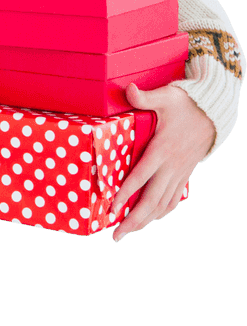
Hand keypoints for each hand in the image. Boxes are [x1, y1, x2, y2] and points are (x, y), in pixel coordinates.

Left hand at [110, 83, 214, 241]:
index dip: (126, 193)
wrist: (214, 113)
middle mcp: (172, 166)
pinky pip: (173, 198)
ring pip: (162, 203)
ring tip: (128, 233)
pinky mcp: (184, 174)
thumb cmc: (186, 103)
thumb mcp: (166, 96)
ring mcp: (179, 172)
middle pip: (151, 199)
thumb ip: (145, 96)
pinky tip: (152, 220)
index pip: (141, 176)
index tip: (111, 208)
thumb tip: (127, 89)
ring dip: (145, 220)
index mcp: (162, 149)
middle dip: (133, 219)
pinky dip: (162, 211)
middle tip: (115, 236)